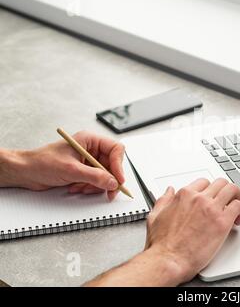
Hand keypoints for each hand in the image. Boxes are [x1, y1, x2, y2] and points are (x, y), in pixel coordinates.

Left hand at [4, 131, 124, 199]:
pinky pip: (96, 182)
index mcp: (90, 140)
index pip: (115, 150)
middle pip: (113, 165)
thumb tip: (113, 182)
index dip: (119, 165)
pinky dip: (89, 188)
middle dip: (108, 180)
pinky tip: (75, 187)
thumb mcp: (71, 170)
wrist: (26, 172)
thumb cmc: (42, 162)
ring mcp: (88, 161)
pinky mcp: (84, 172)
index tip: (118, 179)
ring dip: (95, 186)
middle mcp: (92, 149)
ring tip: (81, 187)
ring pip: (105, 176)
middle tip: (109, 192)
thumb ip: (94, 176)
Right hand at [84, 178, 239, 286]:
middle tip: (229, 200)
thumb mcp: (155, 216)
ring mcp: (211, 208)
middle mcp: (199, 198)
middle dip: (226, 190)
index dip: (211, 190)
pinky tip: (238, 219)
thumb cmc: (162, 244)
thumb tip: (169, 191)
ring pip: (232, 190)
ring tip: (237, 207)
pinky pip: (238, 206)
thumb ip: (163, 200)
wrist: (169, 260)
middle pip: (221, 183)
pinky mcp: (222, 222)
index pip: (204, 182)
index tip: (213, 198)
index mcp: (184, 195)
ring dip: (237, 197)